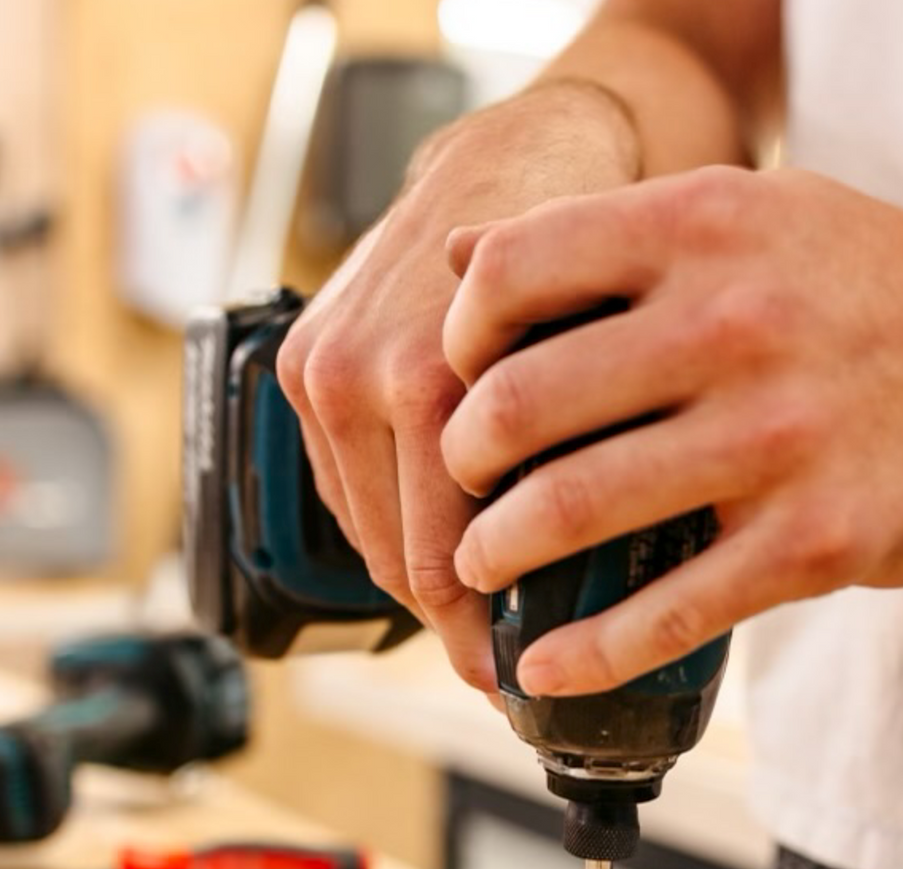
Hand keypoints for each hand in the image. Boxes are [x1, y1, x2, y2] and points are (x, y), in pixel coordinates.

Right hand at [274, 84, 641, 690]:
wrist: (522, 156)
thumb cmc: (579, 254)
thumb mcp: (602, 361)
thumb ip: (576, 464)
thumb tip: (593, 594)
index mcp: (427, 382)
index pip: (438, 564)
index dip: (477, 638)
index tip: (509, 679)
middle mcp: (358, 376)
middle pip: (396, 560)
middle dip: (454, 620)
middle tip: (501, 663)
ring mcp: (320, 368)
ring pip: (361, 531)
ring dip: (415, 575)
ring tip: (474, 613)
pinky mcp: (301, 360)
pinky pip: (339, 481)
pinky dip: (385, 518)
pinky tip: (433, 537)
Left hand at [439, 166, 902, 696]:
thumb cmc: (861, 285)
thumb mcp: (742, 212)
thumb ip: (605, 231)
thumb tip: (458, 254)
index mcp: (700, 228)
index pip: (512, 279)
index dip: (458, 342)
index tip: (458, 384)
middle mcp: (732, 323)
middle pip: (522, 405)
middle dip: (463, 465)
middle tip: (462, 490)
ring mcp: (776, 437)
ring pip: (574, 510)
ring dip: (499, 555)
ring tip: (485, 567)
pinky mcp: (816, 539)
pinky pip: (668, 611)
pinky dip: (587, 653)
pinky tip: (544, 668)